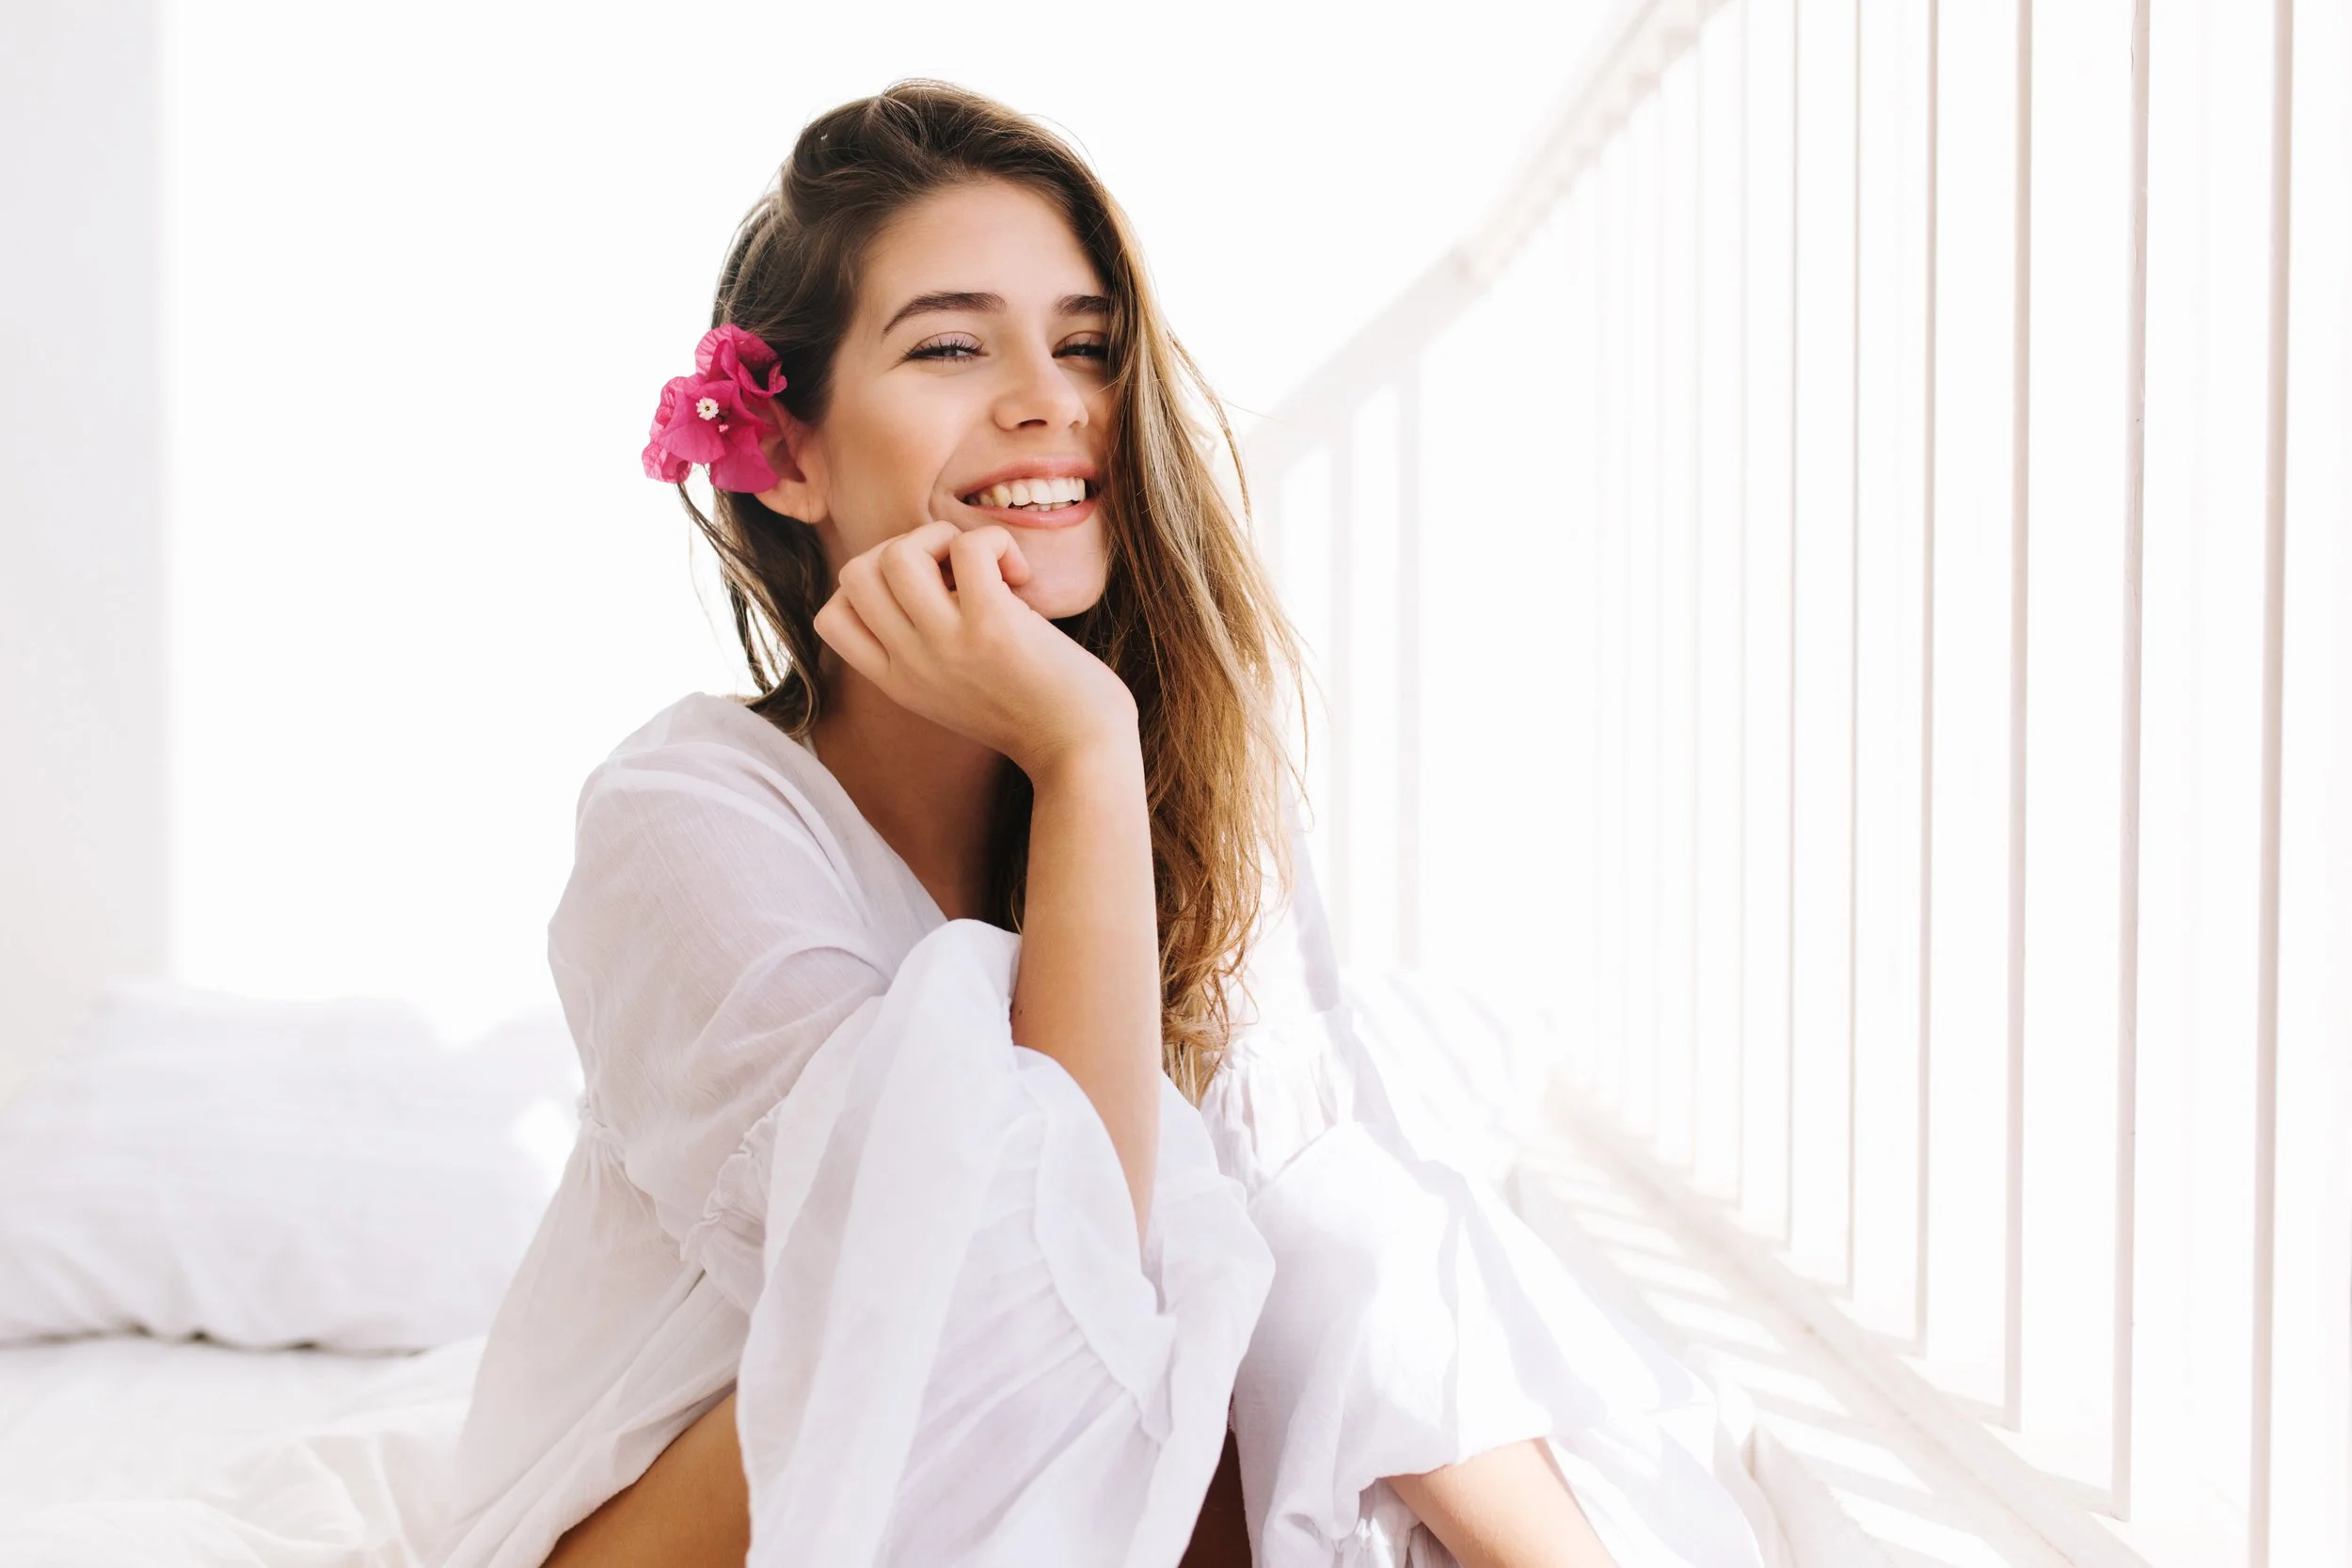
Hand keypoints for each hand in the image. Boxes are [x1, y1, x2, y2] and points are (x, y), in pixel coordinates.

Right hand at [814, 521, 1137, 778]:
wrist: (1081, 753)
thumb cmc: (1034, 715)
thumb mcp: (955, 692)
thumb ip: (928, 650)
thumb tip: (935, 573)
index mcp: (896, 680)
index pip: (830, 618)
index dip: (869, 585)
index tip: (921, 593)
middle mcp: (910, 663)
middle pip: (854, 572)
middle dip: (902, 548)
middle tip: (952, 572)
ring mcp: (946, 644)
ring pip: (898, 553)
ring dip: (943, 537)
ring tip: (984, 567)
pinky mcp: (992, 625)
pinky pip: (968, 546)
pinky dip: (994, 543)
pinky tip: (1020, 574)